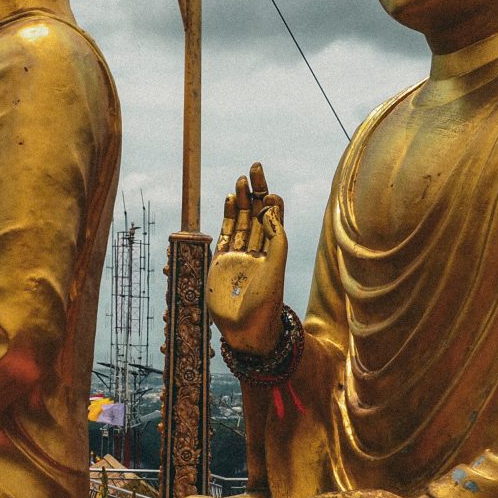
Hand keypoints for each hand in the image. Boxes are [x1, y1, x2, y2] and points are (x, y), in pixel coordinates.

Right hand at [207, 163, 288, 354]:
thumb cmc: (267, 302)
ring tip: (241, 181)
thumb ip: (276, 238)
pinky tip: (229, 200)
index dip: (272, 202)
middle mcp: (257, 250)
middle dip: (255, 192)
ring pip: (240, 221)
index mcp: (274, 251)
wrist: (246, 329)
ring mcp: (238, 254)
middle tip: (254, 168)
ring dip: (241, 201)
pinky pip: (224, 234)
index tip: (270, 189)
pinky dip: (227, 217)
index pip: (274, 218)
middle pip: (256, 214)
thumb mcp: (276, 268)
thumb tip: (271, 208)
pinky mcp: (221, 261)